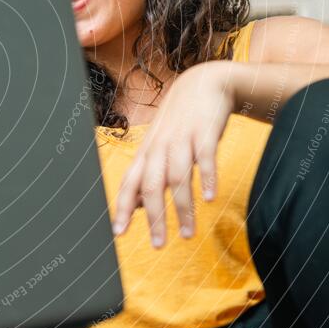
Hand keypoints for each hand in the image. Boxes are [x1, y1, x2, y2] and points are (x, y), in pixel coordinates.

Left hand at [113, 62, 236, 247]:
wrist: (204, 83)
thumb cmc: (179, 122)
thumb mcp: (159, 146)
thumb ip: (148, 175)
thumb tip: (137, 205)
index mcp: (147, 153)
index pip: (130, 184)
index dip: (123, 208)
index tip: (118, 233)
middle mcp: (160, 148)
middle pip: (152, 185)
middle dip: (154, 217)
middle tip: (157, 245)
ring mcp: (182, 139)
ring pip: (178, 177)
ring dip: (182, 208)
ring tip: (187, 235)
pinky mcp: (205, 132)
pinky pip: (205, 157)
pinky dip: (207, 177)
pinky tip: (210, 198)